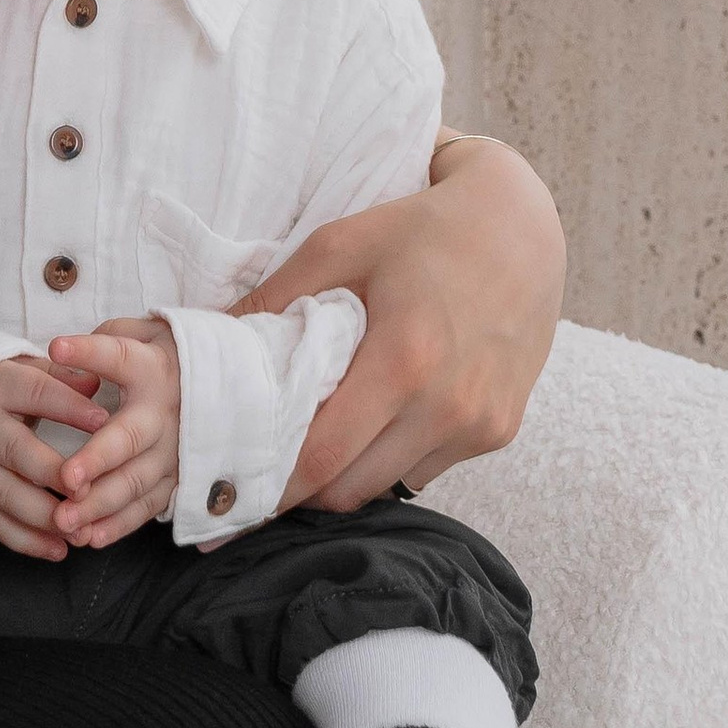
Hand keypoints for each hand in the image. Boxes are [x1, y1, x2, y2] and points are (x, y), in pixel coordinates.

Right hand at [0, 352, 106, 557]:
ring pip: (5, 494)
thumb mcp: (25, 371)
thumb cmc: (1, 392)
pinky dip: (25, 540)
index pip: (36, 392)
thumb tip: (95, 382)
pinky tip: (58, 549)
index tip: (104, 422)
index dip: (69, 407)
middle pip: (15, 450)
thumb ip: (60, 378)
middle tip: (85, 491)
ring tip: (78, 530)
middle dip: (52, 473)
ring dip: (43, 517)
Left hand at [47, 321, 179, 547]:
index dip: (91, 352)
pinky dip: (120, 525)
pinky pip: (148, 507)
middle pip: (130, 438)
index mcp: (153, 368)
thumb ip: (106, 339)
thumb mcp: (144, 333)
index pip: (120, 357)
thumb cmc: (166, 356)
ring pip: (137, 481)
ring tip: (64, 520)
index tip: (57, 348)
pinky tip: (90, 537)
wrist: (228, 384)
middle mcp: (165, 412)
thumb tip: (65, 354)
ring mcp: (174, 450)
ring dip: (101, 503)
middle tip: (66, 478)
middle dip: (98, 460)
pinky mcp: (178, 480)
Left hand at [241, 133, 563, 509]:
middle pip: (351, 488)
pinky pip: (426, 468)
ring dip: (346, 475)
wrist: (520, 227)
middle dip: (297, 491)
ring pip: (388, 485)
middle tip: (256, 476)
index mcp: (405, 359)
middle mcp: (448, 405)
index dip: (267, 486)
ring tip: (313, 443)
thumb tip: (207, 343)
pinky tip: (375, 420)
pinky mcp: (500, 430)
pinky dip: (391, 458)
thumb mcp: (338, 245)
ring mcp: (480, 424)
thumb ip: (273, 300)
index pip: (322, 457)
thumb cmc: (421, 229)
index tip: (225, 499)